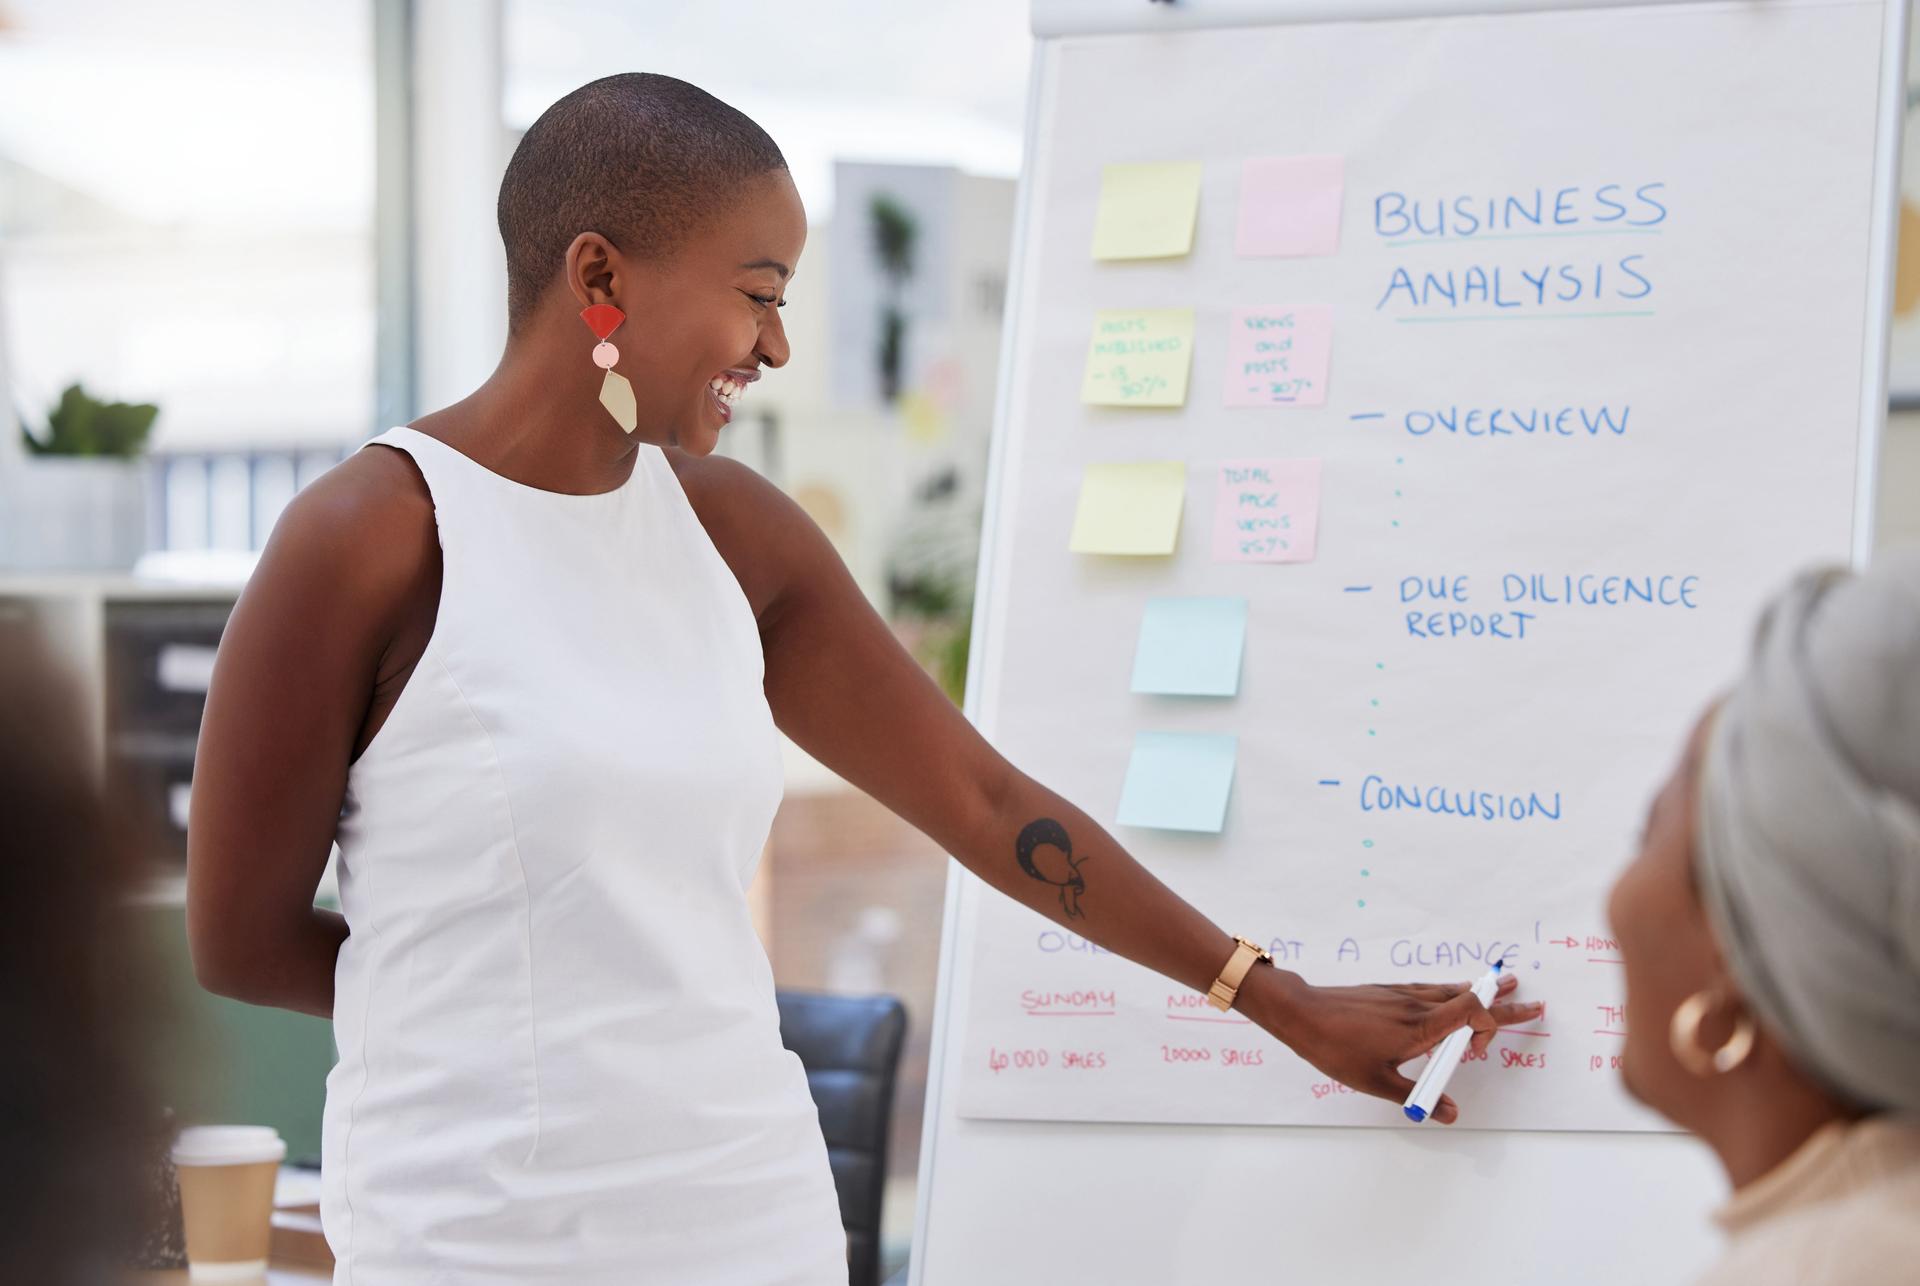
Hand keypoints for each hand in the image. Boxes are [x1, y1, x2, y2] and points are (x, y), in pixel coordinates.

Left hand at [1241, 967, 1541, 1123]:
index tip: (1481, 1052)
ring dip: (1480, 990)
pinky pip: (1431, 989)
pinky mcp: (1389, 992)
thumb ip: (1415, 1095)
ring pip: (1450, 990)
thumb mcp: (1376, 1081)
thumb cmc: (1336, 1048)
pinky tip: (1454, 991)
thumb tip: (1449, 1113)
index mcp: (1419, 1026)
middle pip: (1469, 999)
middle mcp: (1416, 1005)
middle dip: (1503, 1002)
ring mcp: (1403, 995)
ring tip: (1503, 984)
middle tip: (1533, 1002)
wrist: (1302, 1014)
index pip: (1471, 1013)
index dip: (1489, 1027)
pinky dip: (1452, 990)